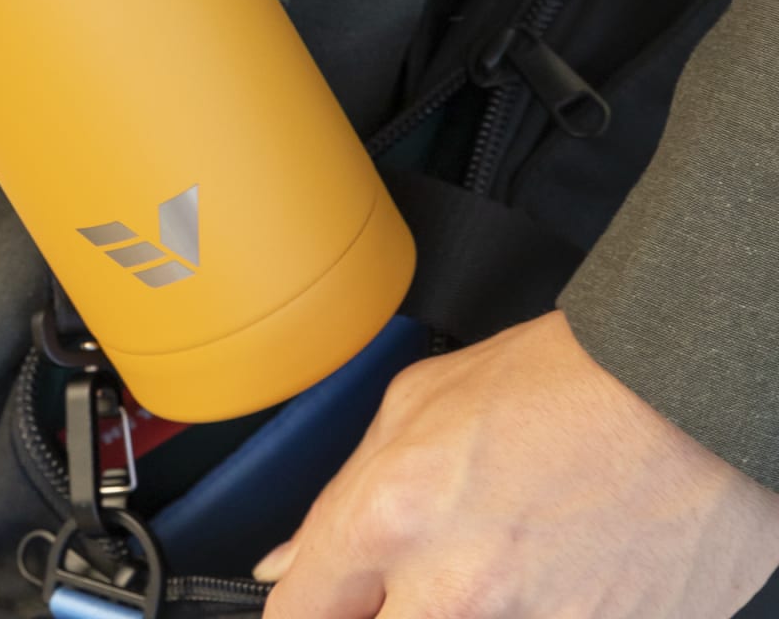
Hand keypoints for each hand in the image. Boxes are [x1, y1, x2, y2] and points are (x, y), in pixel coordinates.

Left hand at [254, 311, 778, 618]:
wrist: (690, 398)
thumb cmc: (564, 382)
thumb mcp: (417, 401)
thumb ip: (344, 493)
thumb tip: (288, 560)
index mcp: (392, 514)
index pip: (300, 610)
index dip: (297, 607)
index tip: (307, 603)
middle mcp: (452, 587)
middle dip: (375, 615)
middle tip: (397, 585)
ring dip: (453, 608)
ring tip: (494, 552)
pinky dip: (530, 610)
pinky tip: (549, 570)